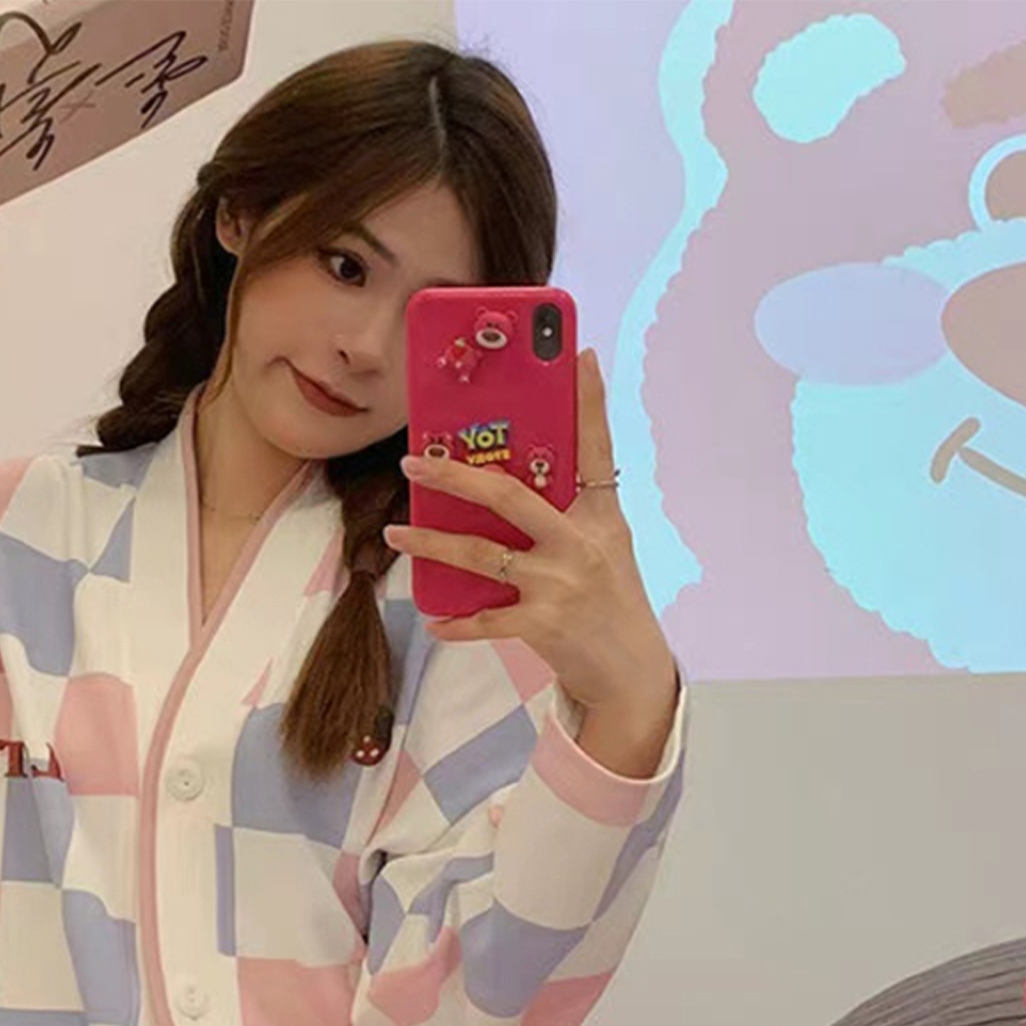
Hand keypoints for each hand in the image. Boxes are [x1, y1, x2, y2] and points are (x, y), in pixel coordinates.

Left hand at [383, 348, 676, 722]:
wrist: (630, 671)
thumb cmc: (609, 598)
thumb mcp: (602, 545)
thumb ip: (568, 510)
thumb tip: (518, 476)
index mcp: (600, 516)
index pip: (595, 448)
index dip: (589, 401)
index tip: (578, 354)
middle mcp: (579, 543)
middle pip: (509, 495)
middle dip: (455, 474)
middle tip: (414, 460)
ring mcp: (559, 584)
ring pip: (480, 554)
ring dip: (430, 542)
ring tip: (395, 531)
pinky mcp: (542, 624)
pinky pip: (483, 618)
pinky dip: (455, 622)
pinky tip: (433, 619)